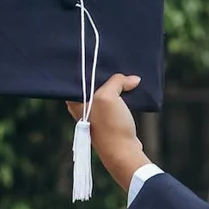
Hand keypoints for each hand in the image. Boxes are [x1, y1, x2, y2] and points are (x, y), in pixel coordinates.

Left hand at [66, 74, 150, 191]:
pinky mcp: (109, 119)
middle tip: (116, 63)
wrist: (123, 152)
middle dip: (105, 74)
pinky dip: (122, 95)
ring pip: (106, 91)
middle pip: (93, 83)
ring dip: (116, 85)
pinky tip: (131, 89)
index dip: (89, 66)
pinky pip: (115, 101)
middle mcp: (82, 106)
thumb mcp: (108, 97)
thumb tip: (133, 79)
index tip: (101, 57)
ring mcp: (96, 114)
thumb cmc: (110, 126)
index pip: (79, 77)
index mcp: (75, 101)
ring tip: (126, 75)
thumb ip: (117, 81)